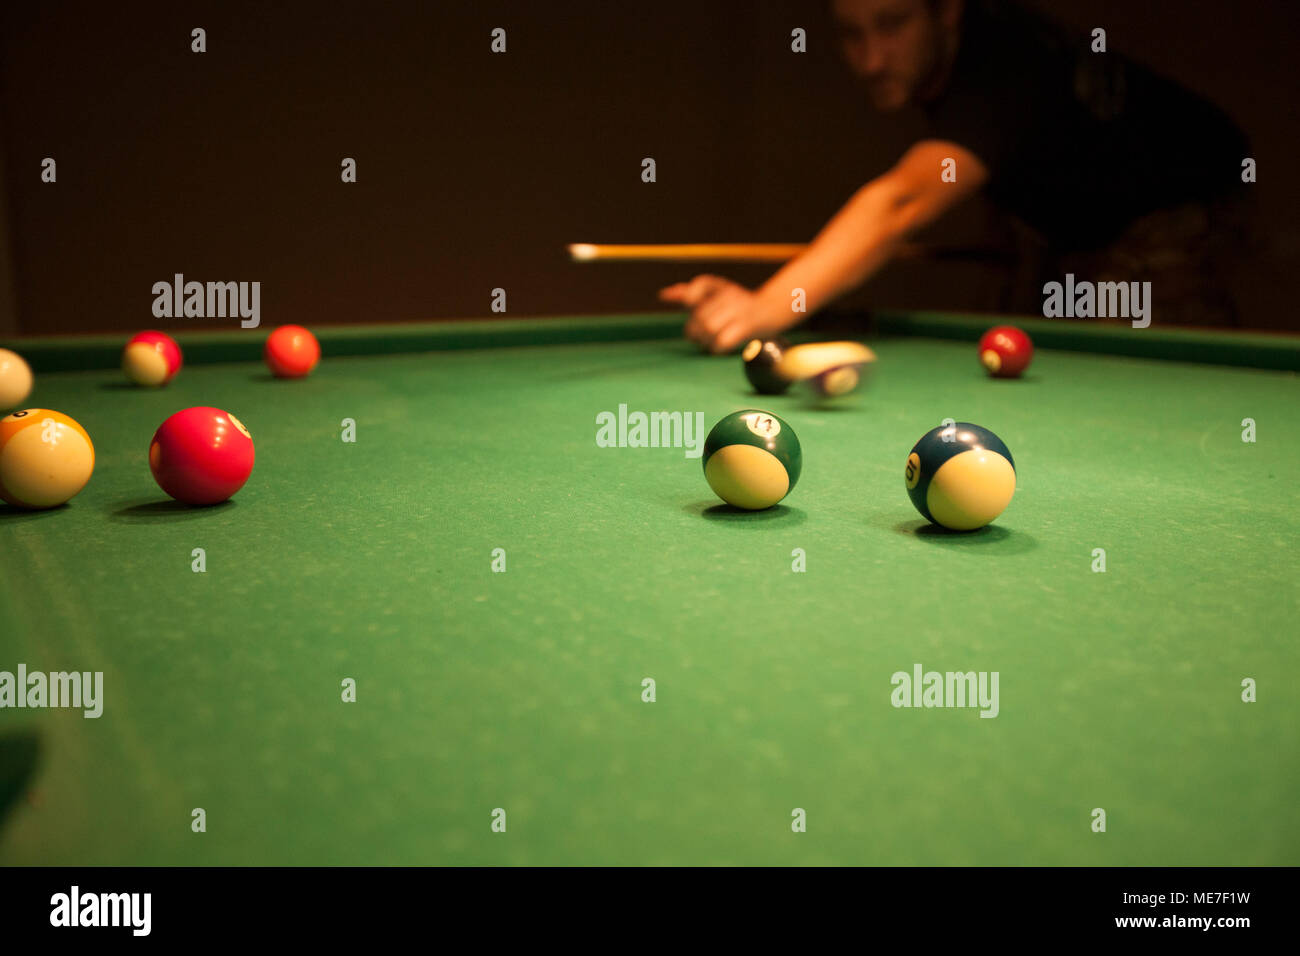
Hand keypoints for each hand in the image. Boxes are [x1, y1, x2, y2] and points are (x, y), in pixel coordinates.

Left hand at [659, 275, 797, 352]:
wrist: (772, 310)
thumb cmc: (737, 306)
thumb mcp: (715, 296)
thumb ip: (689, 295)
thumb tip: (662, 295)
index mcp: (721, 286)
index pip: (700, 285)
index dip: (688, 296)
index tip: (678, 301)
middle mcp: (730, 295)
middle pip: (701, 316)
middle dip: (694, 330)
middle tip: (698, 336)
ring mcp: (739, 311)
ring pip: (709, 329)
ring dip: (704, 341)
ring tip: (708, 343)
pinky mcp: (747, 327)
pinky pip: (722, 341)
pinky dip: (717, 348)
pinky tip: (719, 347)